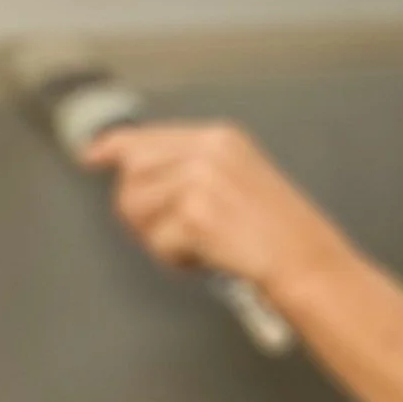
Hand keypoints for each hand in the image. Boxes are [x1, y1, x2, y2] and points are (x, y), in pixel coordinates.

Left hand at [85, 122, 346, 307]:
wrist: (310, 265)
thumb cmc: (282, 237)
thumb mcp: (242, 182)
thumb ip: (193, 169)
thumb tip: (137, 173)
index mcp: (221, 139)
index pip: (147, 136)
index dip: (112, 148)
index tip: (92, 156)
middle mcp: (208, 152)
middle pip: (132, 172)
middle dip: (139, 208)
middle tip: (171, 232)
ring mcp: (200, 180)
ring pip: (137, 208)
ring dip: (159, 237)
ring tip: (198, 246)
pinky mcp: (195, 214)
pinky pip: (157, 241)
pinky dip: (176, 260)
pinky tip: (208, 258)